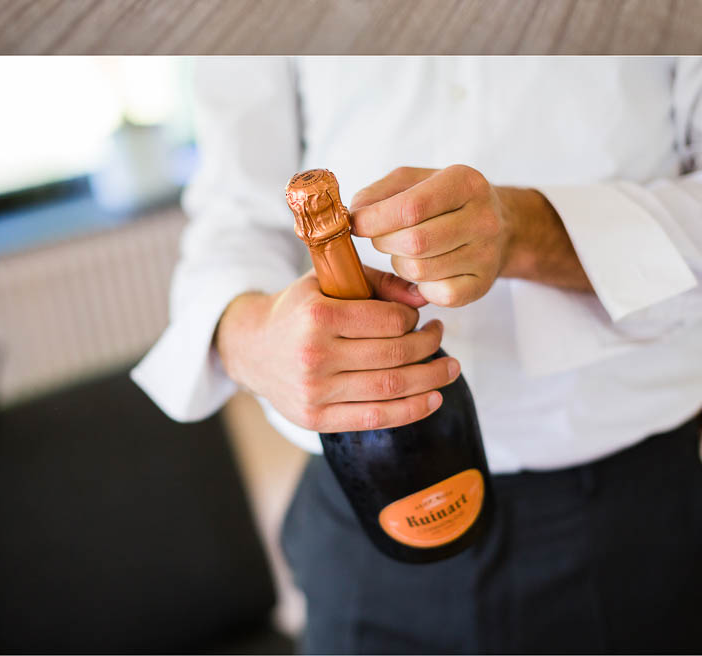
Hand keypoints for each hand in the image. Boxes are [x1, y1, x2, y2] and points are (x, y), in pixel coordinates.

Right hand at [214, 269, 454, 432]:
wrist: (251, 348)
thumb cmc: (299, 310)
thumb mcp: (329, 282)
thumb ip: (378, 282)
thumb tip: (422, 298)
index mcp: (318, 316)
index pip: (390, 321)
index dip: (414, 319)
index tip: (419, 317)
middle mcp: (315, 355)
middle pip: (395, 355)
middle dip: (430, 345)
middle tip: (441, 335)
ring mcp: (315, 391)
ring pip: (390, 387)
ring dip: (431, 379)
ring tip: (450, 368)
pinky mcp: (315, 419)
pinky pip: (374, 418)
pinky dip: (411, 410)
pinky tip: (433, 399)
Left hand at [349, 165, 589, 306]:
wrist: (499, 224)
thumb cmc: (445, 200)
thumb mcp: (414, 181)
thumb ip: (378, 193)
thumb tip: (351, 217)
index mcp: (466, 183)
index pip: (411, 208)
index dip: (374, 219)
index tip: (356, 223)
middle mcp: (483, 218)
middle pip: (414, 242)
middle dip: (384, 242)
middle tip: (382, 237)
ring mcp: (486, 254)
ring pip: (419, 270)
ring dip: (399, 263)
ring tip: (406, 251)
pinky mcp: (482, 285)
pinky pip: (434, 294)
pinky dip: (419, 285)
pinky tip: (425, 269)